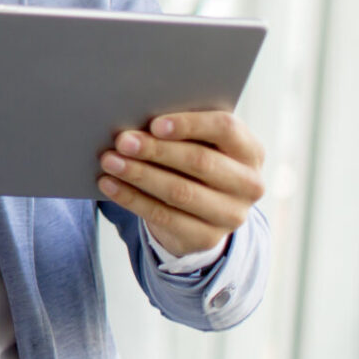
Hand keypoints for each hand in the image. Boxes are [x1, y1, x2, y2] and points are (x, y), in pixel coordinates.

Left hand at [96, 110, 265, 256]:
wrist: (203, 211)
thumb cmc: (194, 162)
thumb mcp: (198, 143)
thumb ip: (180, 131)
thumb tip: (137, 121)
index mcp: (250, 150)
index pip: (226, 129)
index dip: (190, 124)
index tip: (155, 124)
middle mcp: (249, 184)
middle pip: (200, 161)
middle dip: (156, 150)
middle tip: (122, 141)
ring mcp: (231, 215)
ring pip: (180, 191)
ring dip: (139, 174)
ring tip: (109, 161)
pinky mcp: (206, 237)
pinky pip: (163, 216)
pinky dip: (131, 198)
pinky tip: (108, 184)